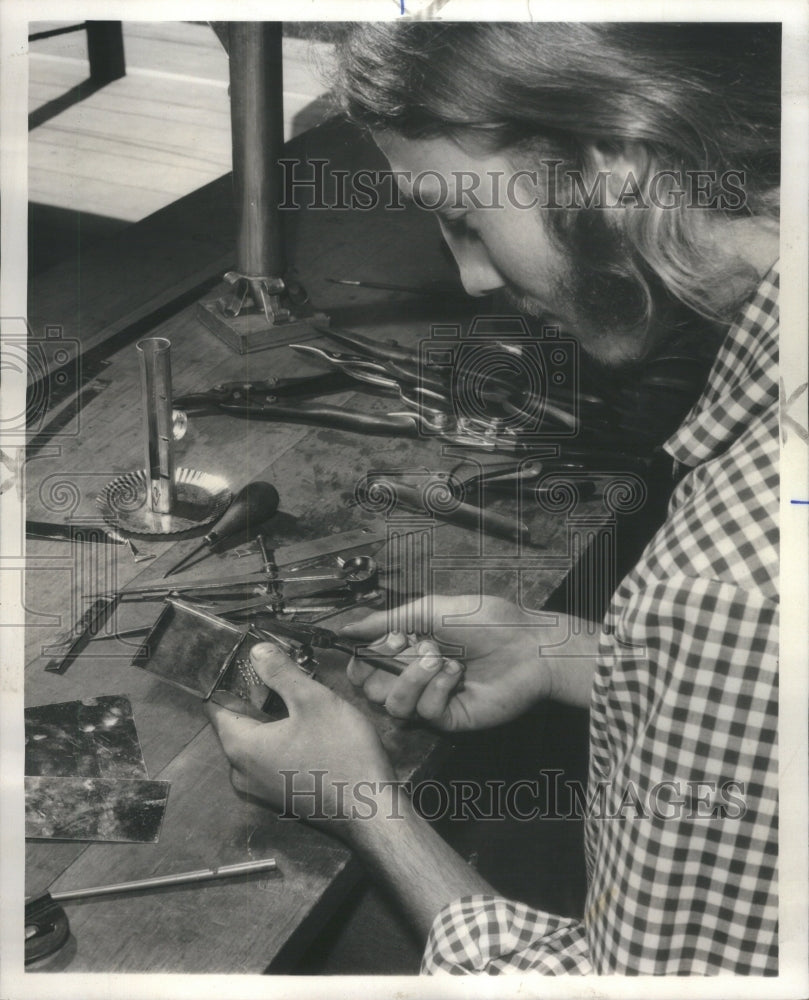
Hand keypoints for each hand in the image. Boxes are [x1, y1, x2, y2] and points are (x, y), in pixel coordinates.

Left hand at [205, 643, 395, 826]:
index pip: (217, 704)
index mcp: (240, 747)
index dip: (231, 678)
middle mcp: (241, 772)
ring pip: (258, 740)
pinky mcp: (281, 795)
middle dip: (259, 695)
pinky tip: (311, 727)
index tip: (253, 659)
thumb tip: (256, 652)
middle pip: (239, 721)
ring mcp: (260, 788)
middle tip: (286, 673)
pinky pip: (272, 758)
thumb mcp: (313, 701)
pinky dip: (284, 738)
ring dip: (275, 717)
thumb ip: (280, 673)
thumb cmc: (341, 754)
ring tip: (302, 697)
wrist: (372, 810)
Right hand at [341, 594, 582, 730]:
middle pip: (371, 689)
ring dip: (413, 677)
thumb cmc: (487, 621)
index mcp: (408, 649)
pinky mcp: (449, 719)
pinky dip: (437, 689)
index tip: (384, 642)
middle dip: (388, 665)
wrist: (528, 645)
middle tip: (414, 646)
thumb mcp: (430, 610)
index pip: (364, 666)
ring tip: (441, 659)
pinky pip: (424, 712)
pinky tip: (457, 675)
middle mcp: (415, 676)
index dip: (364, 658)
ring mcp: (431, 699)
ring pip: (393, 705)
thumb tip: (347, 627)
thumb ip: (385, 620)